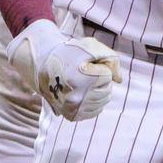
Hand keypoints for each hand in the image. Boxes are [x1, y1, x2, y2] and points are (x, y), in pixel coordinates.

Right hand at [8, 18, 123, 120]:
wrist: (43, 65)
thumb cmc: (68, 53)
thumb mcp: (91, 47)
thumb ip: (111, 59)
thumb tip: (119, 80)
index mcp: (81, 81)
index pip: (107, 77)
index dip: (99, 68)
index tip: (83, 66)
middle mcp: (77, 99)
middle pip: (107, 92)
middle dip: (100, 81)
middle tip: (83, 74)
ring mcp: (74, 109)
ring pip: (102, 102)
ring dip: (97, 92)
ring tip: (81, 83)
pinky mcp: (71, 115)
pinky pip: (95, 111)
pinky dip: (93, 102)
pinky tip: (83, 93)